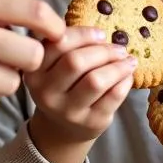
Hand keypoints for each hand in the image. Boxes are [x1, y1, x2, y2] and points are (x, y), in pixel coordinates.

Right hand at [26, 26, 135, 162]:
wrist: (63, 129)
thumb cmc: (63, 85)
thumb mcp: (53, 66)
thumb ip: (67, 45)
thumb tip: (100, 34)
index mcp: (34, 71)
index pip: (58, 44)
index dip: (83, 34)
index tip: (100, 34)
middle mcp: (46, 92)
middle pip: (76, 62)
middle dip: (103, 50)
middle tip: (119, 48)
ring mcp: (68, 111)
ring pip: (96, 81)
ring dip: (118, 66)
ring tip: (128, 60)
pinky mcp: (90, 123)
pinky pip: (113, 97)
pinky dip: (125, 81)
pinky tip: (127, 76)